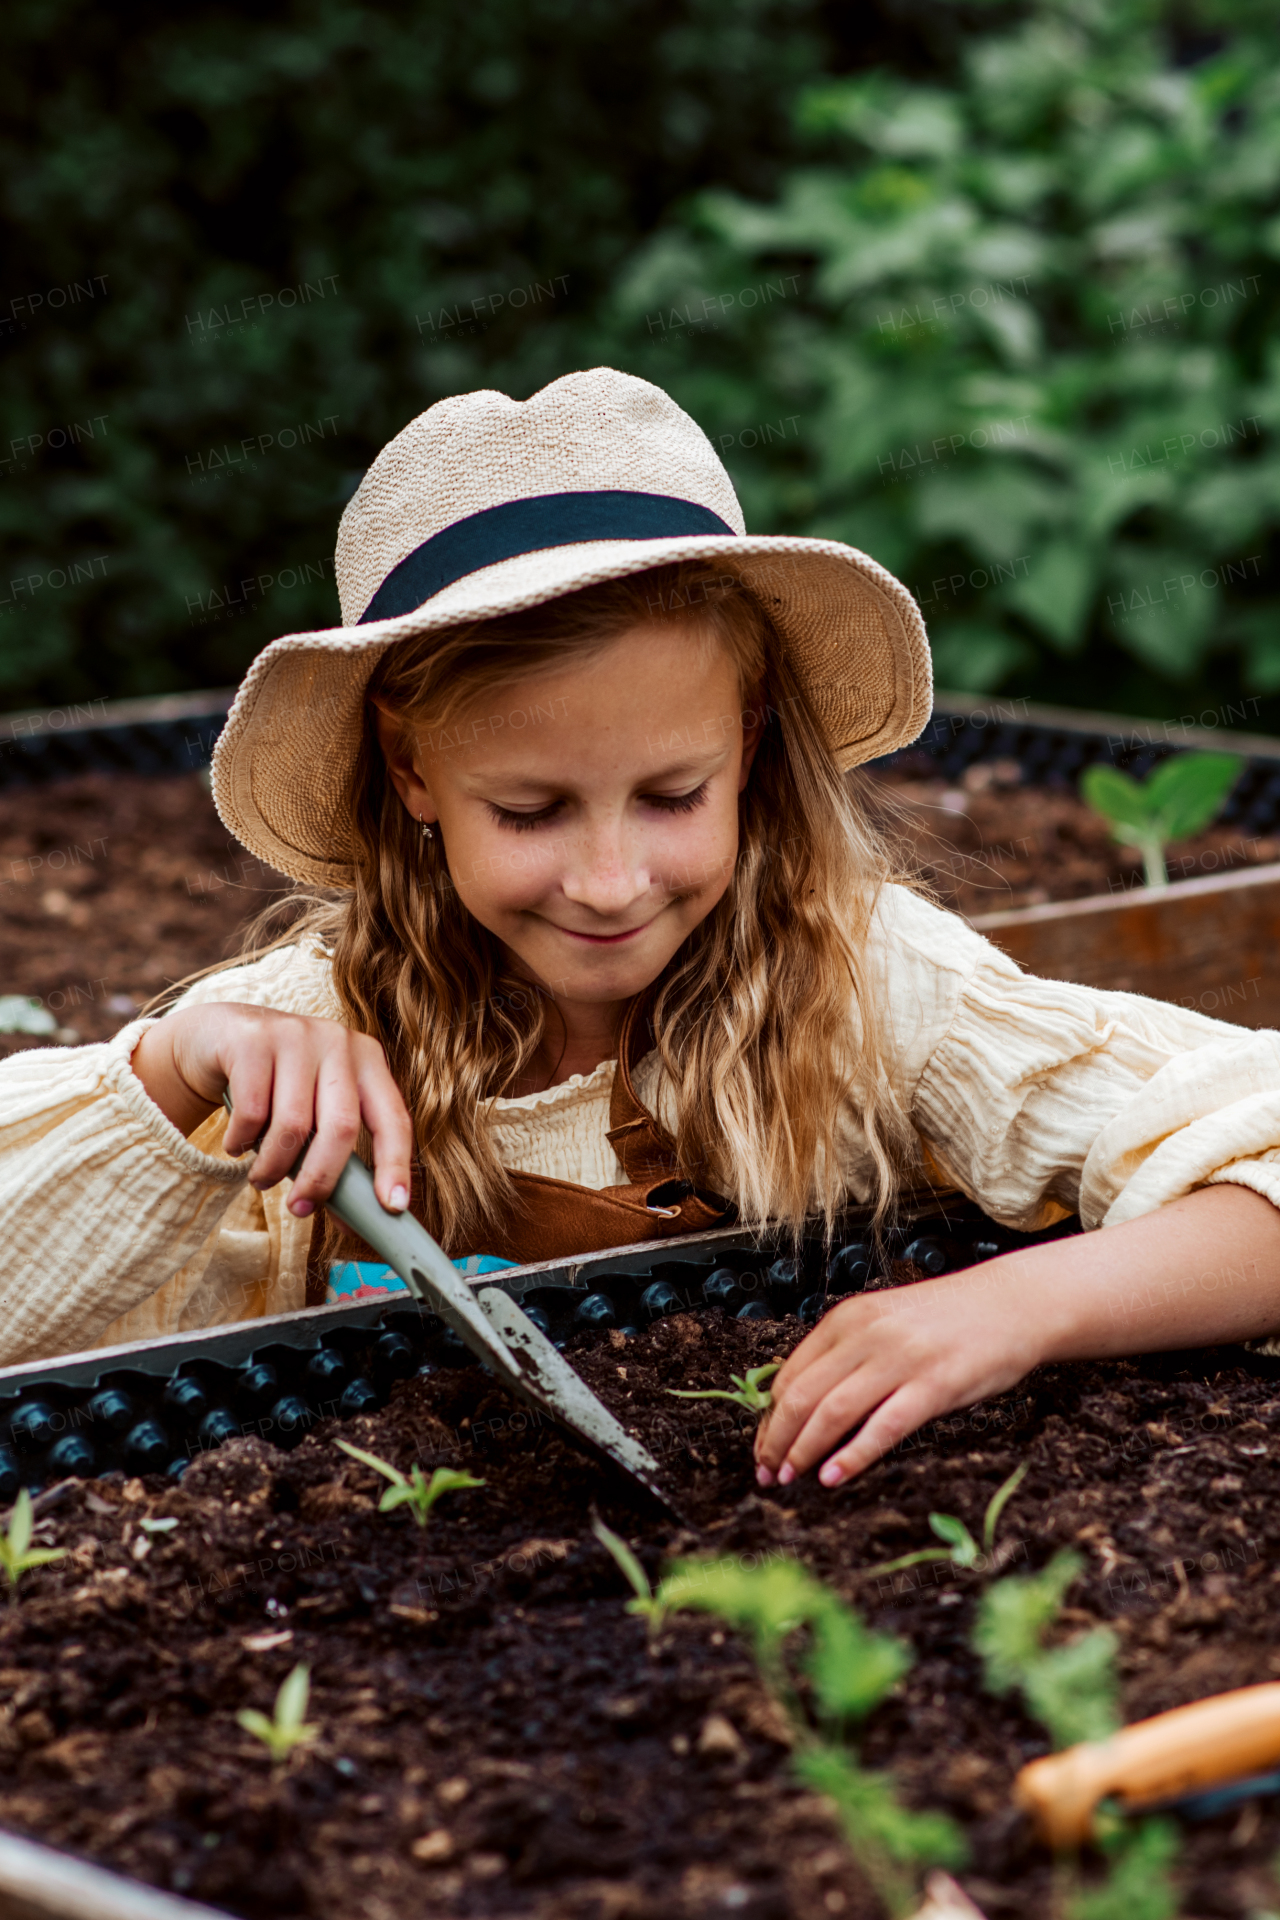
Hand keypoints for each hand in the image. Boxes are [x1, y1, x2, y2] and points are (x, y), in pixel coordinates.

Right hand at [131, 1003, 413, 1217]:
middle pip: (342, 1126)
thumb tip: (354, 1221)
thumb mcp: (314, 1109)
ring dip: (273, 1167)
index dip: (396, 1164)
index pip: (393, 1118)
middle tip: (301, 1208)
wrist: (219, 1035)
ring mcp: (296, 1035)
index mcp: (368, 1060)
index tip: (393, 1206)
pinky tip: (237, 1144)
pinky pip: (252, 1113)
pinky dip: (242, 1142)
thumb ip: (334, 1154)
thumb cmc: (277, 1085)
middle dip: (321, 1178)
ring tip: (261, 1179)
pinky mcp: (254, 1041)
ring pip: (293, 1125)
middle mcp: (338, 1042)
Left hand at [754, 1184, 1279, 1488]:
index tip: (763, 1448)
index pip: (790, 1374)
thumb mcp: (884, 1323)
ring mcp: (901, 1358)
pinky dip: (852, 1455)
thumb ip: (845, 1355)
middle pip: (802, 1396)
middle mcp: (867, 1334)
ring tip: (791, 1479)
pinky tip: (834, 1477)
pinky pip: (883, 1426)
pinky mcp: (935, 1384)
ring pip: (832, 1412)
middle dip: (776, 1440)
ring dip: (804, 1451)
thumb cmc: (946, 1321)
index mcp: (847, 1318)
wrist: (1012, 1305)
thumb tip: (799, 1406)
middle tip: (767, 1474)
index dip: (769, 1418)